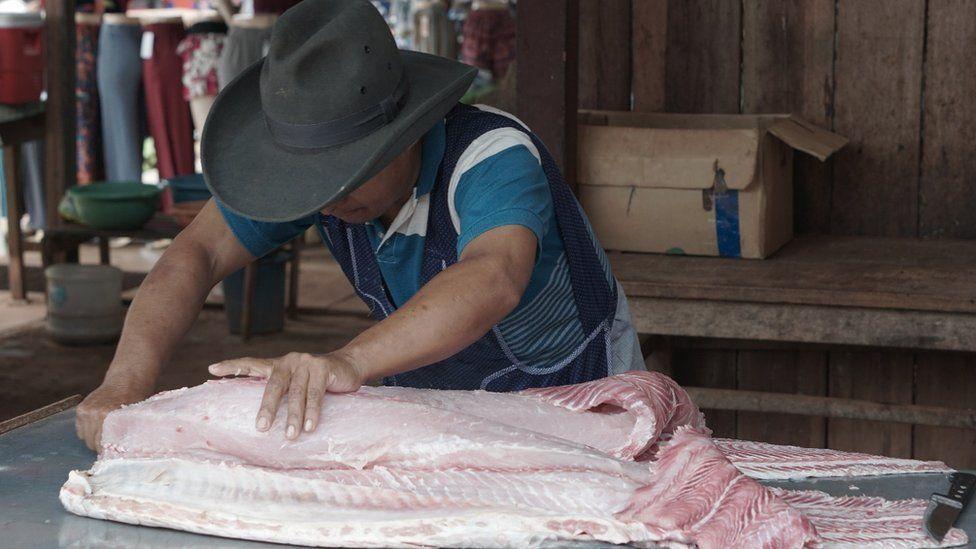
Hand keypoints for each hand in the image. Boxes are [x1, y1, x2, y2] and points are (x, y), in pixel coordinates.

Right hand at [76, 379, 151, 451]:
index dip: (109, 452)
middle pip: (92, 444)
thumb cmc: (136, 400)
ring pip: (85, 438)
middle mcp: (95, 415)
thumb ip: (126, 433)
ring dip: (93, 438)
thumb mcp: (134, 417)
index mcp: (109, 418)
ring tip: (106, 433)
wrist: (126, 380)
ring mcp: (86, 412)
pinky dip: (88, 431)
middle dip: (101, 446)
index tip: (113, 453)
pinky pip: (80, 430)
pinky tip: (99, 425)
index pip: (102, 447)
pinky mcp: (80, 409)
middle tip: (111, 443)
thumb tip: (124, 454)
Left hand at [208, 351, 364, 438]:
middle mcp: (290, 361)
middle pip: (274, 385)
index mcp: (279, 365)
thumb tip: (264, 423)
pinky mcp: (323, 367)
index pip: (252, 364)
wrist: (350, 367)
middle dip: (267, 408)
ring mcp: (307, 362)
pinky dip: (312, 412)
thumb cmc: (319, 382)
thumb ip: (284, 393)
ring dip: (293, 416)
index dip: (232, 366)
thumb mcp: (298, 384)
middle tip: (260, 428)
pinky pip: (316, 393)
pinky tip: (310, 427)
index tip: (211, 369)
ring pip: (296, 393)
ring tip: (290, 435)